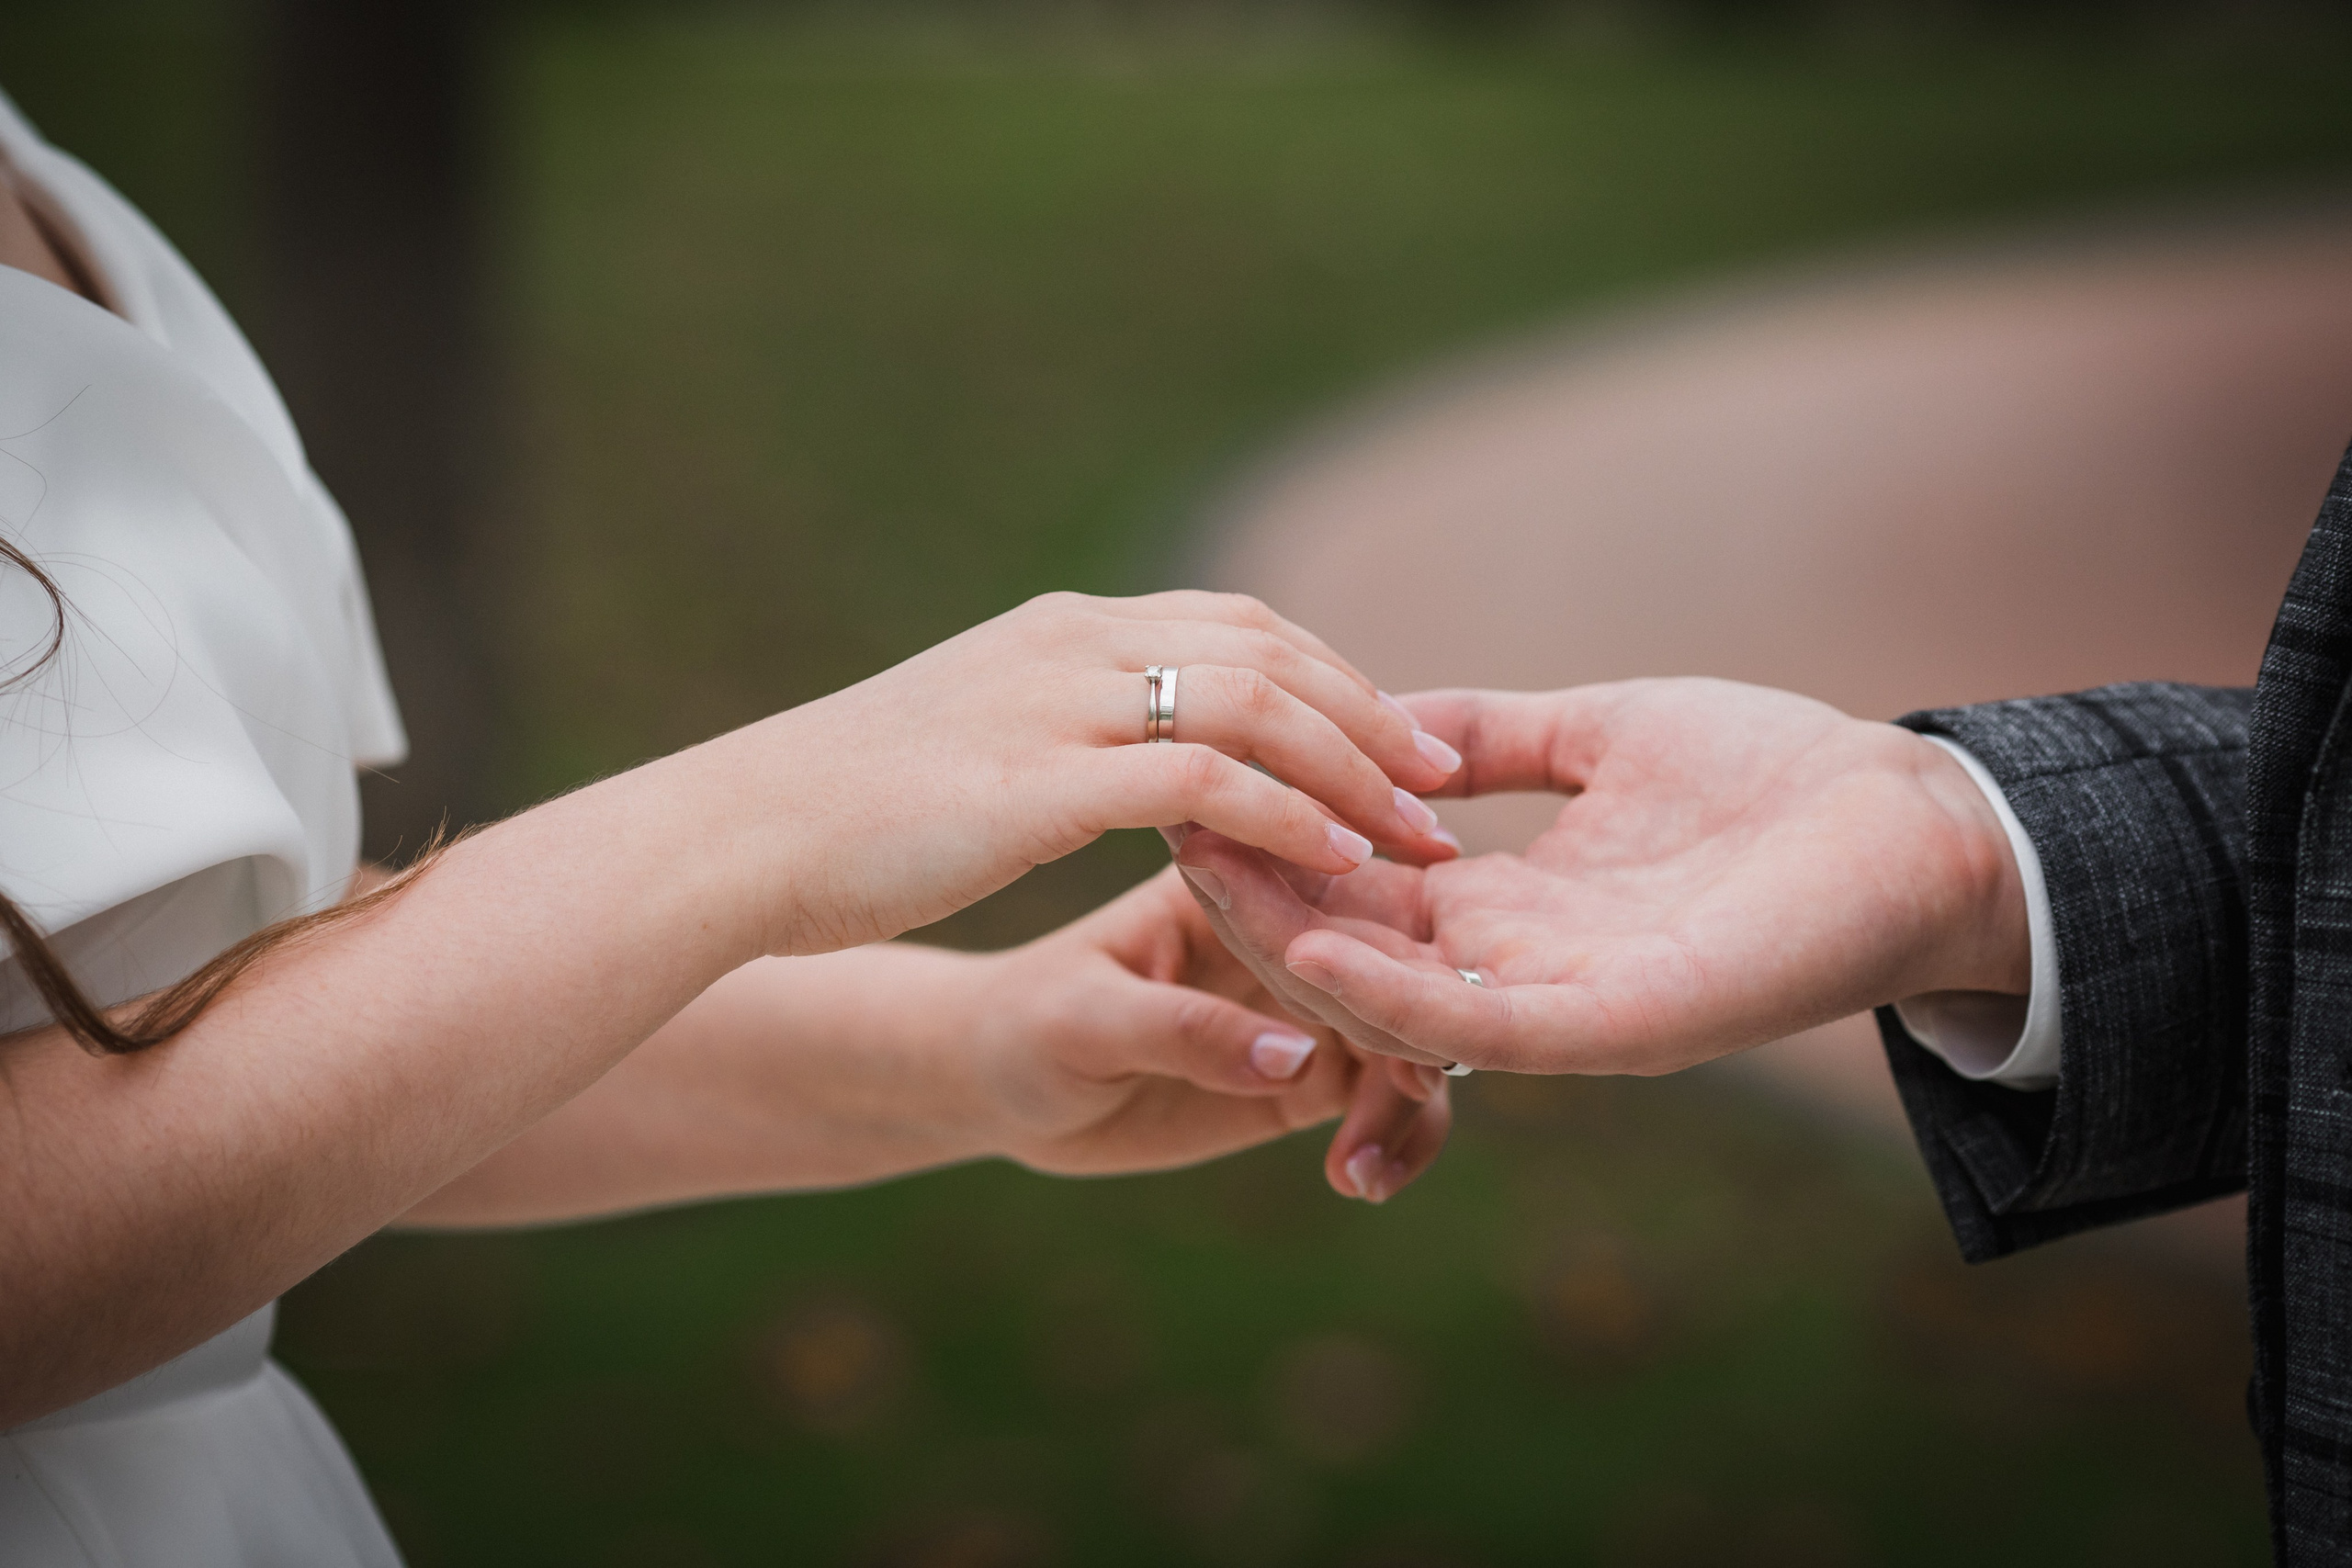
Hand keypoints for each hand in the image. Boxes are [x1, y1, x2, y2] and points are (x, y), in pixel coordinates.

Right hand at [738, 591, 1461, 956]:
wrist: (745, 837)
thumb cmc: (849, 811)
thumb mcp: (975, 741)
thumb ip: (1062, 731)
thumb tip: (1119, 759)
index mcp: (1067, 629)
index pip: (1240, 625)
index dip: (1335, 679)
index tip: (1396, 739)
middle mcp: (1076, 642)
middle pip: (1273, 650)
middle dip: (1373, 716)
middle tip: (1443, 782)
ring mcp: (1061, 700)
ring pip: (1259, 705)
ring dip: (1354, 769)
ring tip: (1416, 834)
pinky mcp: (1045, 779)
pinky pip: (1207, 783)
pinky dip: (1287, 816)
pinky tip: (1334, 863)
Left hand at [955, 866, 1451, 1202]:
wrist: (997, 1082)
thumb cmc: (1024, 1023)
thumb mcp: (1086, 1022)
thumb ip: (1185, 1032)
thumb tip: (1299, 1055)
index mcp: (1236, 872)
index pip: (1335, 885)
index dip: (1385, 939)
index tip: (1414, 1003)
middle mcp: (1292, 925)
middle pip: (1399, 957)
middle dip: (1424, 1023)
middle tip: (1414, 1088)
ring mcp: (1308, 997)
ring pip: (1411, 1029)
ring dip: (1414, 1093)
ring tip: (1367, 1164)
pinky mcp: (1310, 1067)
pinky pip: (1387, 1093)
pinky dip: (1397, 1134)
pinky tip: (1360, 1180)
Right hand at [1172, 679, 2028, 1074]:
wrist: (1913, 820)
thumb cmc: (1776, 774)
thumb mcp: (1601, 731)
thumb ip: (1492, 734)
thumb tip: (1379, 713)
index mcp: (1510, 903)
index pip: (1360, 887)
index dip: (1278, 843)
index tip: (1191, 786)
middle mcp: (1520, 967)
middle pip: (1355, 948)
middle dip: (1258, 898)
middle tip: (1162, 832)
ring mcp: (1565, 1006)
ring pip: (1398, 997)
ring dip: (1297, 948)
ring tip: (1209, 882)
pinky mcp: (1622, 1027)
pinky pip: (1487, 1028)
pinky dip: (1397, 998)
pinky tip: (1322, 950)